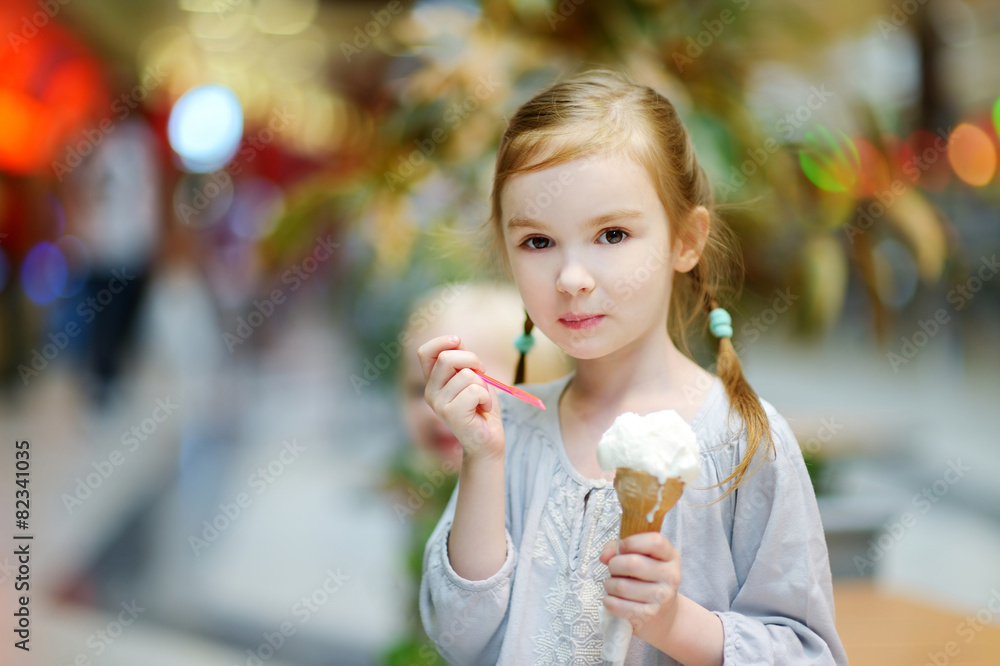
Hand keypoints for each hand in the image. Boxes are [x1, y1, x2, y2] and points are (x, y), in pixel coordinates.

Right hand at [417, 335, 504, 462]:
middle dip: (472, 360)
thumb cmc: (482, 407)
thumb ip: (462, 360)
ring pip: (465, 375)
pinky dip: (486, 397)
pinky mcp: (451, 414)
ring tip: (482, 400)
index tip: (459, 342)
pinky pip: (474, 391)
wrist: (488, 440)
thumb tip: (456, 341)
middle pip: (446, 358)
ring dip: (483, 385)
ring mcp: (439, 404)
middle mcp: (430, 392)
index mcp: (433, 381)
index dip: (442, 341)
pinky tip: (483, 409)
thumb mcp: (473, 376)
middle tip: (482, 374)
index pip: (425, 352)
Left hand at [599, 533, 681, 636]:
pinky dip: (609, 601)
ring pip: (622, 586)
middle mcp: (670, 576)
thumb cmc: (645, 579)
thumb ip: (618, 548)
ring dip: (610, 584)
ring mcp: (661, 598)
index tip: (622, 547)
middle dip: (614, 565)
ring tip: (613, 586)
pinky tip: (612, 599)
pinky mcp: (649, 615)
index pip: (655, 541)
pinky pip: (618, 605)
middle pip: (632, 563)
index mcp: (671, 557)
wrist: (662, 615)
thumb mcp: (640, 557)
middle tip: (614, 569)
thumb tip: (604, 557)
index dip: (632, 542)